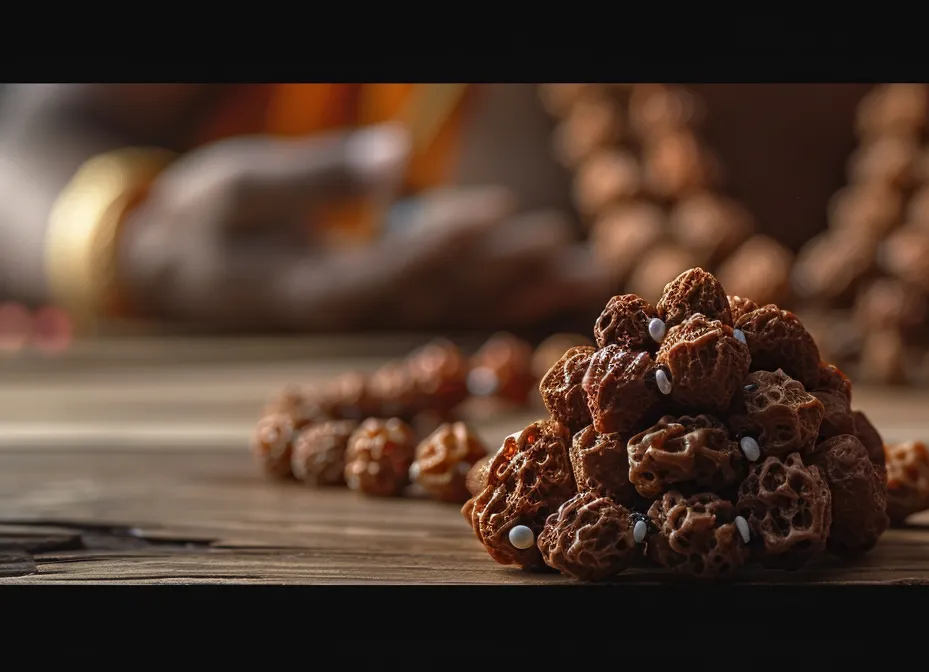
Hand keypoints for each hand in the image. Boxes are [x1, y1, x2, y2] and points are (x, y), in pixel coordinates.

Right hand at [118, 124, 608, 331]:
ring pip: (470, 306)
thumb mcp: (239, 186)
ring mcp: (383, 315)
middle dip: (512, 269)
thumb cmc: (203, 218)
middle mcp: (360, 314)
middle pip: (448, 295)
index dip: (449, 242)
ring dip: (534, 289)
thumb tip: (393, 162)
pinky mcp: (399, 305)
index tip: (499, 211)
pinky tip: (568, 280)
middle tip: (566, 242)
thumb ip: (316, 177)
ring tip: (594, 268)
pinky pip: (469, 305)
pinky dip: (522, 294)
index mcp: (316, 291)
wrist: (180, 267)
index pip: (394, 268)